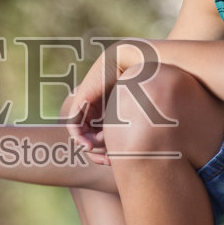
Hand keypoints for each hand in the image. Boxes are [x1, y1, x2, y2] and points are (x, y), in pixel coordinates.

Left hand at [61, 41, 146, 163]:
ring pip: (82, 132)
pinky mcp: (80, 99)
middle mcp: (99, 106)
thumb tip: (139, 151)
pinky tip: (88, 145)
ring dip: (89, 147)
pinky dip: (79, 136)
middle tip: (106, 163)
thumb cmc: (149, 85)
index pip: (104, 134)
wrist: (138, 62)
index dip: (108, 150)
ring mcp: (88, 103)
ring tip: (100, 156)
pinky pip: (74, 123)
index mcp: (112, 109)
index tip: (115, 161)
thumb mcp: (140, 113)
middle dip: (97, 152)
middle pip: (91, 135)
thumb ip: (134, 128)